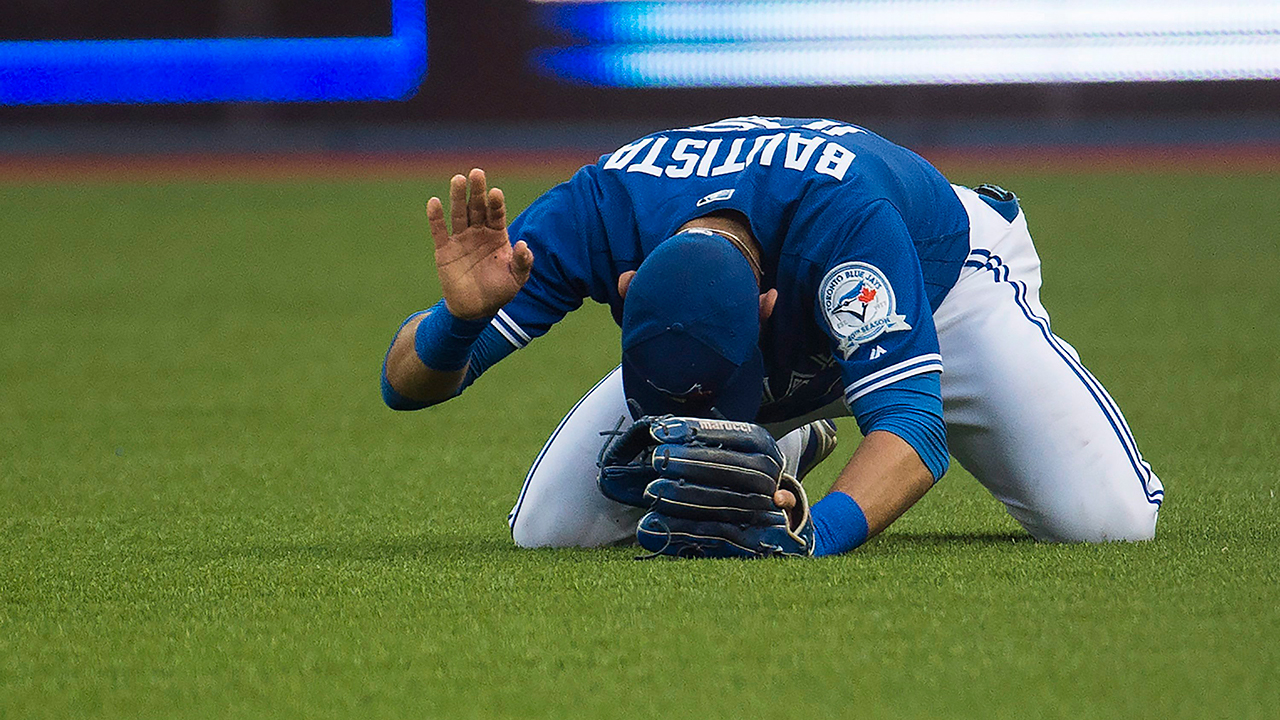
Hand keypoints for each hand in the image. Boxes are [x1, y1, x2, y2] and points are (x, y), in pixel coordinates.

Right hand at [427, 168, 533, 319]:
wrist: (476, 309)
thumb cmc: (500, 291)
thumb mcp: (517, 278)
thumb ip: (523, 262)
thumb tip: (524, 245)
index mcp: (497, 236)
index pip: (496, 215)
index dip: (496, 204)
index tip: (495, 193)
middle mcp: (478, 233)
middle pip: (477, 208)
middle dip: (477, 191)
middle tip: (477, 173)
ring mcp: (461, 240)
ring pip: (459, 214)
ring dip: (458, 197)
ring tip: (458, 179)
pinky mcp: (444, 250)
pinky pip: (439, 231)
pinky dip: (436, 218)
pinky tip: (434, 202)